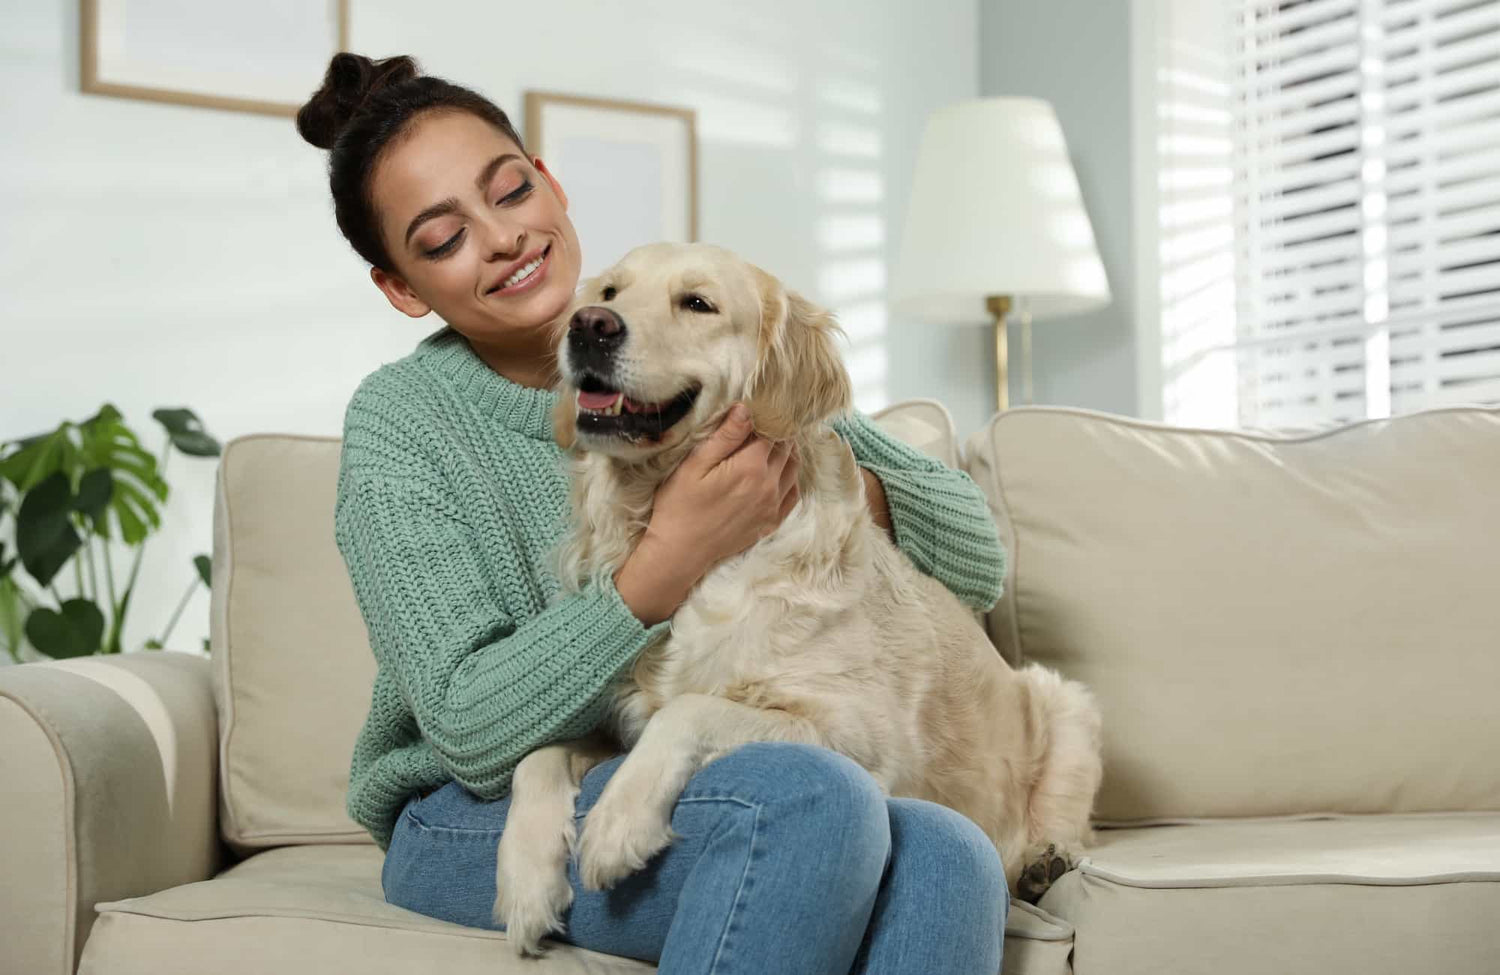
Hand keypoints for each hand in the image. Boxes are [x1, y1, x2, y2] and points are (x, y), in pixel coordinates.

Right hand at [614, 403, 800, 624]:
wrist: (680, 552)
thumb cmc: (679, 506)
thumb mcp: (695, 465)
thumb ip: (725, 436)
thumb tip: (746, 409)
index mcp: (751, 467)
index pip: (773, 430)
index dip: (767, 416)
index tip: (758, 409)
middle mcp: (769, 485)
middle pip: (786, 448)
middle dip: (777, 432)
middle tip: (763, 423)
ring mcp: (773, 506)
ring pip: (793, 469)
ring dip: (786, 452)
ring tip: (770, 443)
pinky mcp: (770, 522)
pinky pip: (793, 494)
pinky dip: (790, 478)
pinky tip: (778, 472)